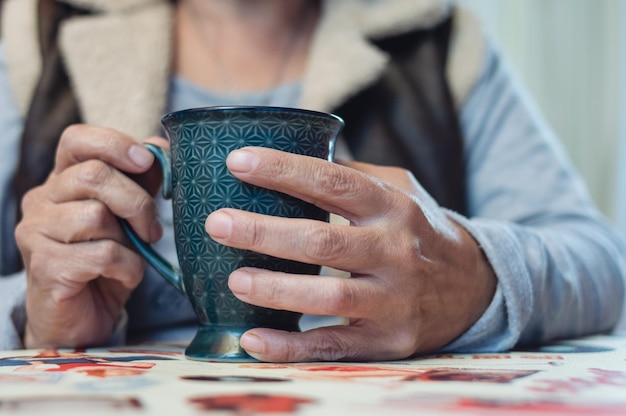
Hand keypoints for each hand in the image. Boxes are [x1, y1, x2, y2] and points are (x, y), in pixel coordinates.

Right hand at [15, 124, 165, 347]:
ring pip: (96, 215)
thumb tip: (160, 145)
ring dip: (131, 240)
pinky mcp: (44, 266)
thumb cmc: (106, 262)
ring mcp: (36, 232)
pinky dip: (126, 266)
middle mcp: (41, 200)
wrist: (82, 318)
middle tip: (152, 229)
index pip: (77, 139)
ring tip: (134, 255)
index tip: (147, 161)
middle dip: (137, 201)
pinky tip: (124, 276)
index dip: (115, 143)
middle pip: (94, 175)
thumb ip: (140, 182)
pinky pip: (101, 254)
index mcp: (62, 180)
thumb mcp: (128, 218)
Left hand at [205, 147, 496, 361]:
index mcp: (393, 206)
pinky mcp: (388, 340)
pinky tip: (253, 338)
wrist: (476, 287)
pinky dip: (291, 346)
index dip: (285, 170)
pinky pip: (333, 347)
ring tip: (234, 279)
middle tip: (218, 223)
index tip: (238, 162)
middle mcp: (395, 252)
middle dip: (264, 232)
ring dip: (275, 289)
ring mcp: (394, 300)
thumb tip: (291, 155)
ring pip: (327, 297)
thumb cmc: (421, 231)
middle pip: (322, 241)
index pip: (333, 183)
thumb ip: (353, 176)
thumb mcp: (401, 191)